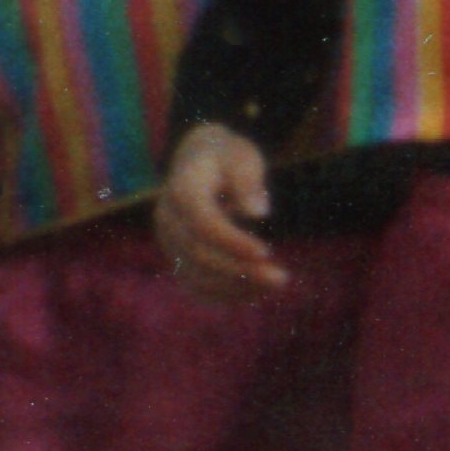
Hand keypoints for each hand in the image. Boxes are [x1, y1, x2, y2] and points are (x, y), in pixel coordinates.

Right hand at [154, 125, 282, 303]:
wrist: (197, 158)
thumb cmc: (227, 156)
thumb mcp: (242, 156)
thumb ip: (248, 180)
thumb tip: (258, 212)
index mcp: (181, 190)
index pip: (202, 223)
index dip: (232, 242)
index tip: (266, 253)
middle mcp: (167, 218)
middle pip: (197, 253)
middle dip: (239, 270)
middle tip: (281, 278)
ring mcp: (168, 240)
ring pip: (193, 273)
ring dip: (233, 287)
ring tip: (273, 285)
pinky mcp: (175, 254)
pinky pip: (191, 282)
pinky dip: (220, 294)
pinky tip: (253, 294)